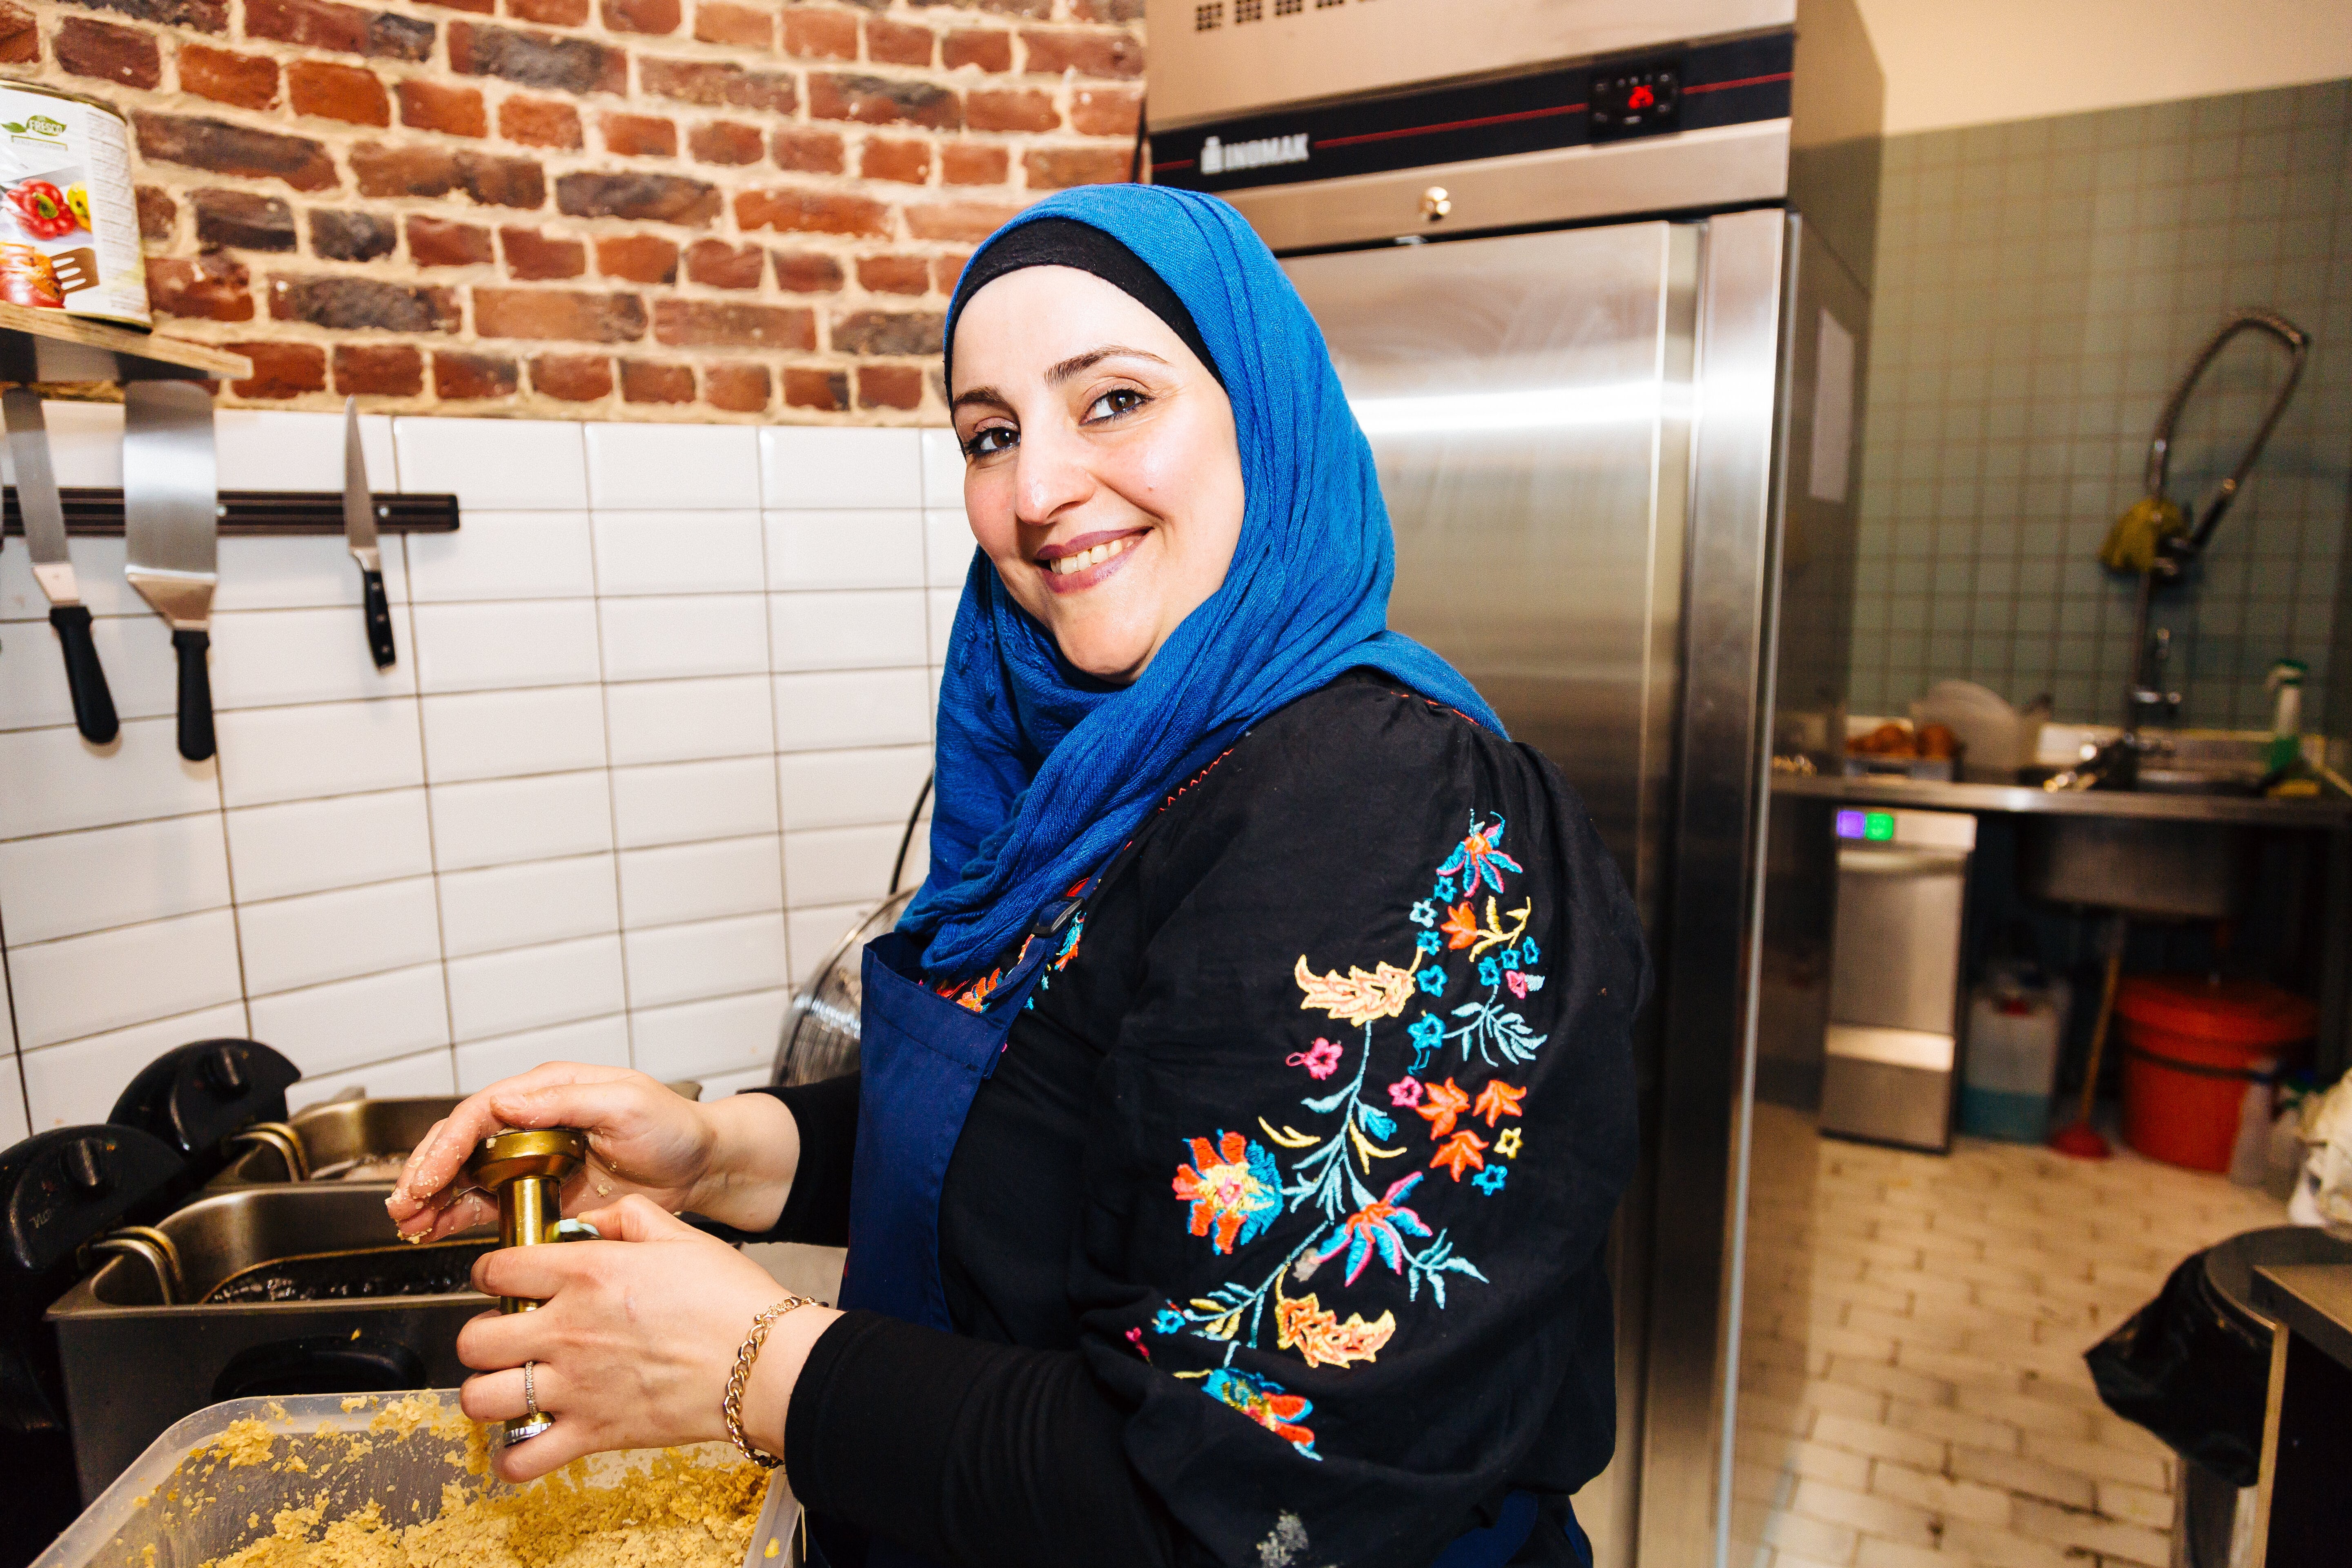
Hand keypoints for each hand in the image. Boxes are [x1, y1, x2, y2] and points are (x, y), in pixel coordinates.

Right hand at [386, 1063, 797, 1241]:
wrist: (700, 1167)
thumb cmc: (673, 1126)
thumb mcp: (626, 1103)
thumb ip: (566, 1102)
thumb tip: (510, 1103)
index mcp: (549, 1089)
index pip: (481, 1111)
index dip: (448, 1143)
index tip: (428, 1176)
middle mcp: (532, 1119)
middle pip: (462, 1142)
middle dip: (426, 1172)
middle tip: (403, 1205)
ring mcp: (531, 1157)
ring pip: (465, 1174)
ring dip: (432, 1197)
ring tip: (408, 1222)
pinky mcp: (537, 1191)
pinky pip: (486, 1202)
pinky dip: (455, 1216)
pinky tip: (433, 1230)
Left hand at [456, 1197, 840, 1482]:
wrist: (766, 1361)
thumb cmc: (730, 1298)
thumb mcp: (681, 1234)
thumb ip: (628, 1215)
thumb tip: (592, 1220)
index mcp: (586, 1273)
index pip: (497, 1269)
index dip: (490, 1273)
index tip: (503, 1281)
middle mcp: (568, 1329)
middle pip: (474, 1338)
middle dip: (480, 1337)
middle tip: (506, 1338)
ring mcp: (576, 1386)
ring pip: (481, 1397)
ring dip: (487, 1393)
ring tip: (510, 1387)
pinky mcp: (594, 1433)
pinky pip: (522, 1458)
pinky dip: (513, 1457)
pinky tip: (526, 1438)